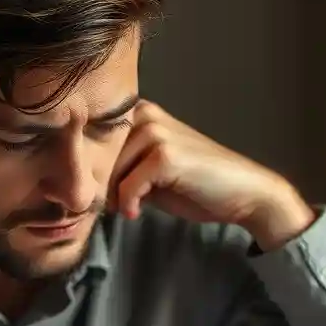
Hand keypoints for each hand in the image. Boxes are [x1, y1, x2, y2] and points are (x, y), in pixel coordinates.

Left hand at [109, 100, 315, 250]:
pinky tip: (139, 212)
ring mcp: (156, 132)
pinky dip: (129, 205)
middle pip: (96, 158)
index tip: (94, 194)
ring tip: (131, 207)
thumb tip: (82, 184)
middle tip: (113, 206)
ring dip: (113, 197)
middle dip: (100, 187)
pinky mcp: (165, 155)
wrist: (243, 193)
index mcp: (139, 113)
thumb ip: (119, 169)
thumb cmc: (196, 186)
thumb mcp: (149, 173)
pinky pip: (127, 186)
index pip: (92, 142)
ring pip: (109, 173)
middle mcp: (145, 114)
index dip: (90, 171)